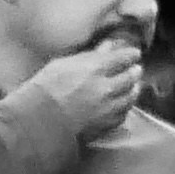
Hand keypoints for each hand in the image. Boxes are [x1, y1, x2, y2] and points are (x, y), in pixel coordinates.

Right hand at [26, 31, 146, 137]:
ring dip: (133, 89)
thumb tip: (106, 48)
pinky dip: (124, 107)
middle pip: (131, 77)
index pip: (124, 58)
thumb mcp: (63, 64)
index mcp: (96, 68)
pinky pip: (123, 114)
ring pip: (131, 97)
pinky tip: (121, 105)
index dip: (131, 54)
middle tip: (135, 69)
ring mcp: (109, 108)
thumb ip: (88, 56)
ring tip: (132, 86)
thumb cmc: (44, 89)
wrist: (39, 122)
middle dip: (134, 71)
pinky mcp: (106, 125)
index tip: (134, 53)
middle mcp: (107, 88)